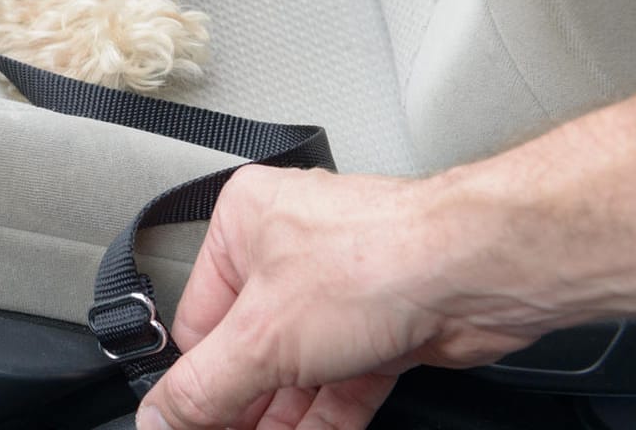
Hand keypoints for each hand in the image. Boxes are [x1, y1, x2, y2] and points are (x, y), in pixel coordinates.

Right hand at [136, 166, 538, 429]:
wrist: (478, 273)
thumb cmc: (379, 258)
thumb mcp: (262, 338)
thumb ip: (203, 388)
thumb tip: (157, 419)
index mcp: (243, 227)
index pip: (198, 322)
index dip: (196, 382)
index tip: (188, 426)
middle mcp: (289, 253)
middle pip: (248, 351)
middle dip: (242, 407)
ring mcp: (340, 293)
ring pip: (296, 373)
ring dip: (280, 421)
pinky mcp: (383, 329)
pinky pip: (340, 384)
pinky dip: (323, 420)